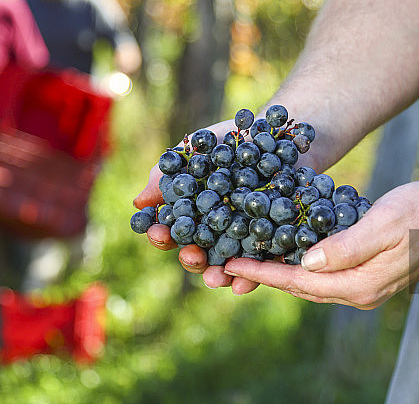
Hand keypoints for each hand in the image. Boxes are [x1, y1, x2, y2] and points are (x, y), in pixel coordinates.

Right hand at [132, 119, 260, 294]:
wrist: (278, 134)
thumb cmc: (229, 141)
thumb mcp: (197, 150)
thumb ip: (169, 174)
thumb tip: (139, 203)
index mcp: (193, 214)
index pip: (172, 231)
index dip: (161, 235)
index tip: (156, 232)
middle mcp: (215, 232)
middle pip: (197, 254)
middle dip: (191, 258)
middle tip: (190, 254)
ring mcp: (243, 240)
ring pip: (226, 266)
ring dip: (217, 276)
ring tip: (215, 278)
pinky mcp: (273, 243)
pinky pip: (261, 266)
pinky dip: (251, 276)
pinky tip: (243, 283)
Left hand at [221, 181, 418, 308]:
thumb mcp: (385, 223)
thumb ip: (347, 246)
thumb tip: (307, 262)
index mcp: (360, 284)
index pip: (299, 281)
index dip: (263, 271)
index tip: (232, 262)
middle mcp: (360, 293)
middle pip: (300, 288)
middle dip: (264, 275)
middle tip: (230, 262)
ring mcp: (366, 288)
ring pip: (312, 285)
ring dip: (281, 273)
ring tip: (250, 258)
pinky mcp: (369, 276)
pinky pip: (326, 277)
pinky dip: (302, 267)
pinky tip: (288, 252)